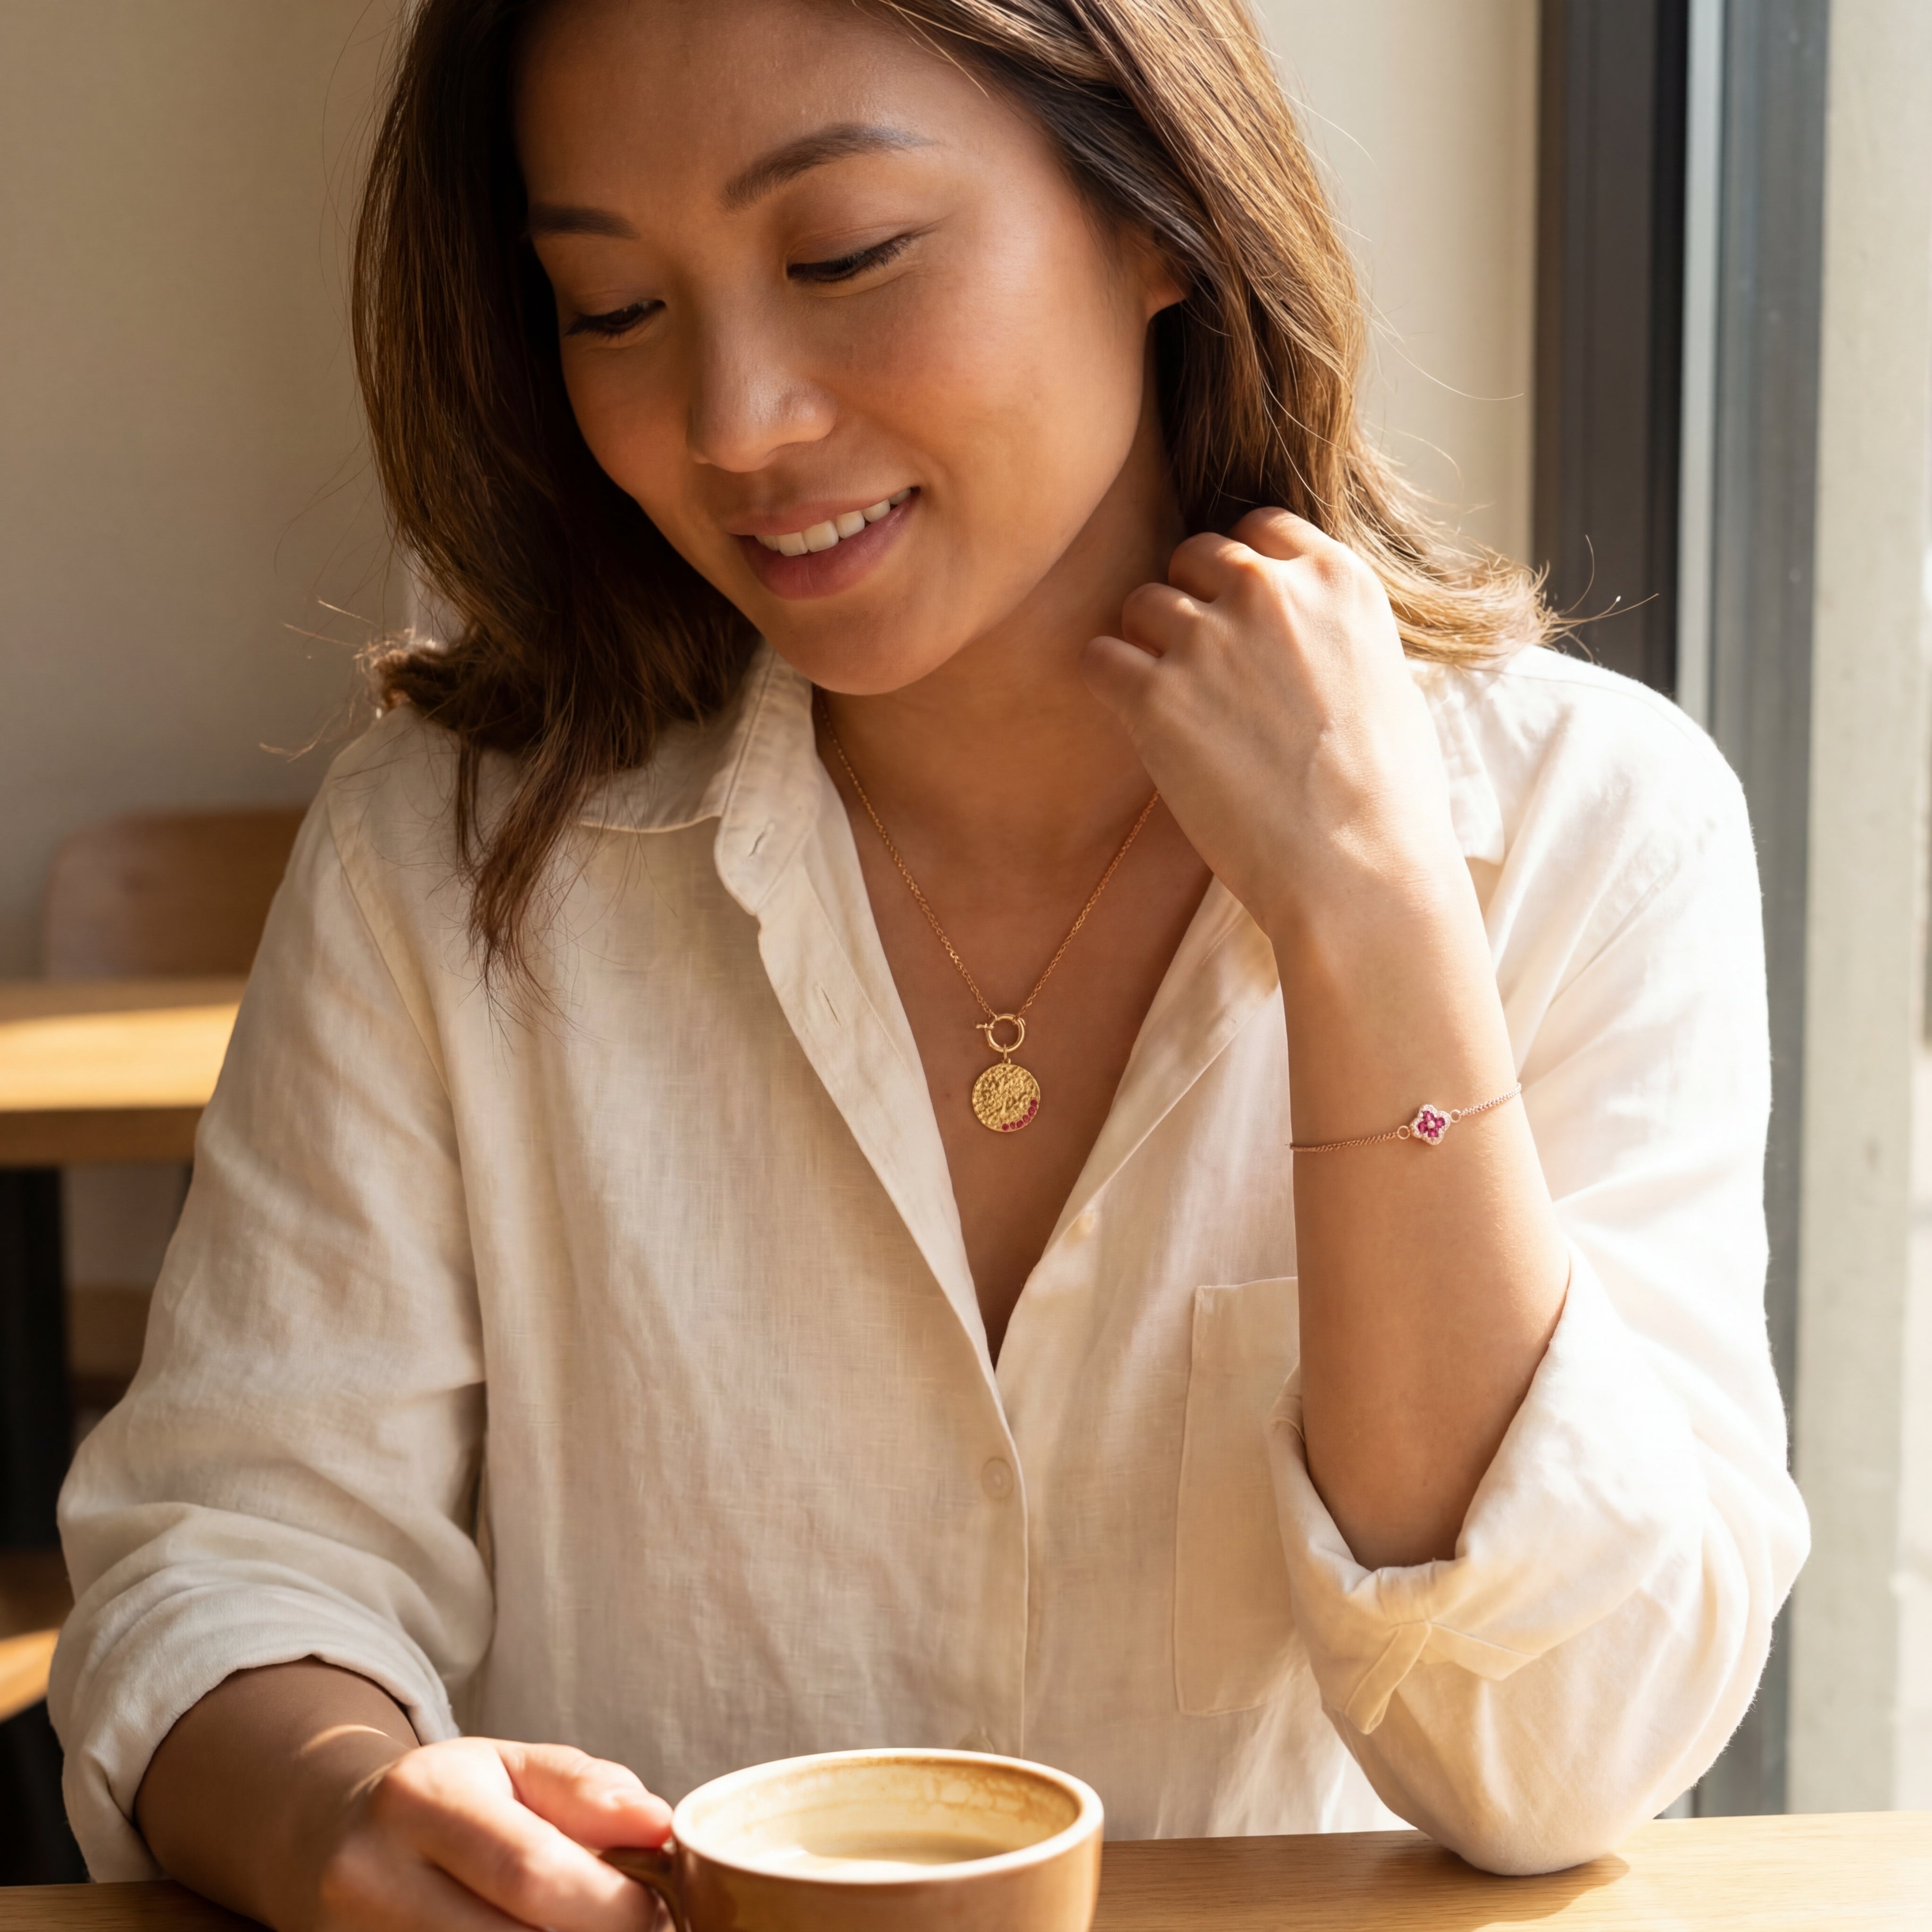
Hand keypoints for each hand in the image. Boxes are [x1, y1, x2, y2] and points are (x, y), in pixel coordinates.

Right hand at [310, 1735, 671, 1931]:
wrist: (331, 1840)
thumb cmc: (446, 1800)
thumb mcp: (512, 1766)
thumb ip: (587, 1791)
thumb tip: (658, 1825)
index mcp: (418, 1800)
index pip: (530, 1870)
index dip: (612, 1902)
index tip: (660, 1904)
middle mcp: (373, 1880)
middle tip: (641, 1926)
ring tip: (592, 1928)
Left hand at [1081, 508, 1464, 946]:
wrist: (1359, 867)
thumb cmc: (1384, 796)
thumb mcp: (1383, 677)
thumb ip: (1330, 631)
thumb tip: (1295, 635)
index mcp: (1335, 578)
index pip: (1258, 529)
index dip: (1239, 572)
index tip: (1239, 618)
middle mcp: (1267, 591)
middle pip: (1192, 556)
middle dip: (1191, 603)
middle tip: (1202, 670)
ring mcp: (1208, 639)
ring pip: (1141, 604)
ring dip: (1148, 647)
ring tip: (1177, 707)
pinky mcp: (1156, 695)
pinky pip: (1099, 658)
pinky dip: (1110, 685)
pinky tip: (1141, 723)